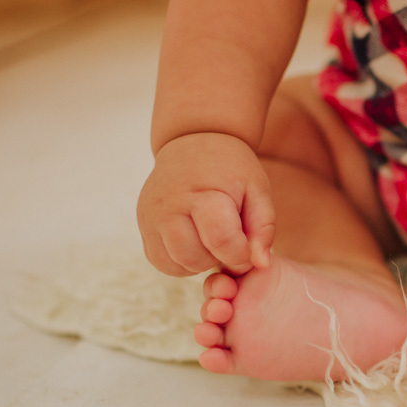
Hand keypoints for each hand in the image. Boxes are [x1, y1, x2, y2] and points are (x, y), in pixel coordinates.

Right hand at [137, 132, 275, 275]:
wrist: (193, 141)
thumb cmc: (231, 169)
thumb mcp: (257, 190)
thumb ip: (263, 228)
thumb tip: (260, 265)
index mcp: (203, 193)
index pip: (221, 240)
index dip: (240, 254)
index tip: (247, 244)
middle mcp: (170, 206)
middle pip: (194, 257)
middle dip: (217, 259)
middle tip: (228, 240)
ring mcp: (151, 216)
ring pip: (175, 263)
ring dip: (199, 262)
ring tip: (211, 240)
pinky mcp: (143, 226)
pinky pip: (161, 261)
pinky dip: (181, 262)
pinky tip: (195, 243)